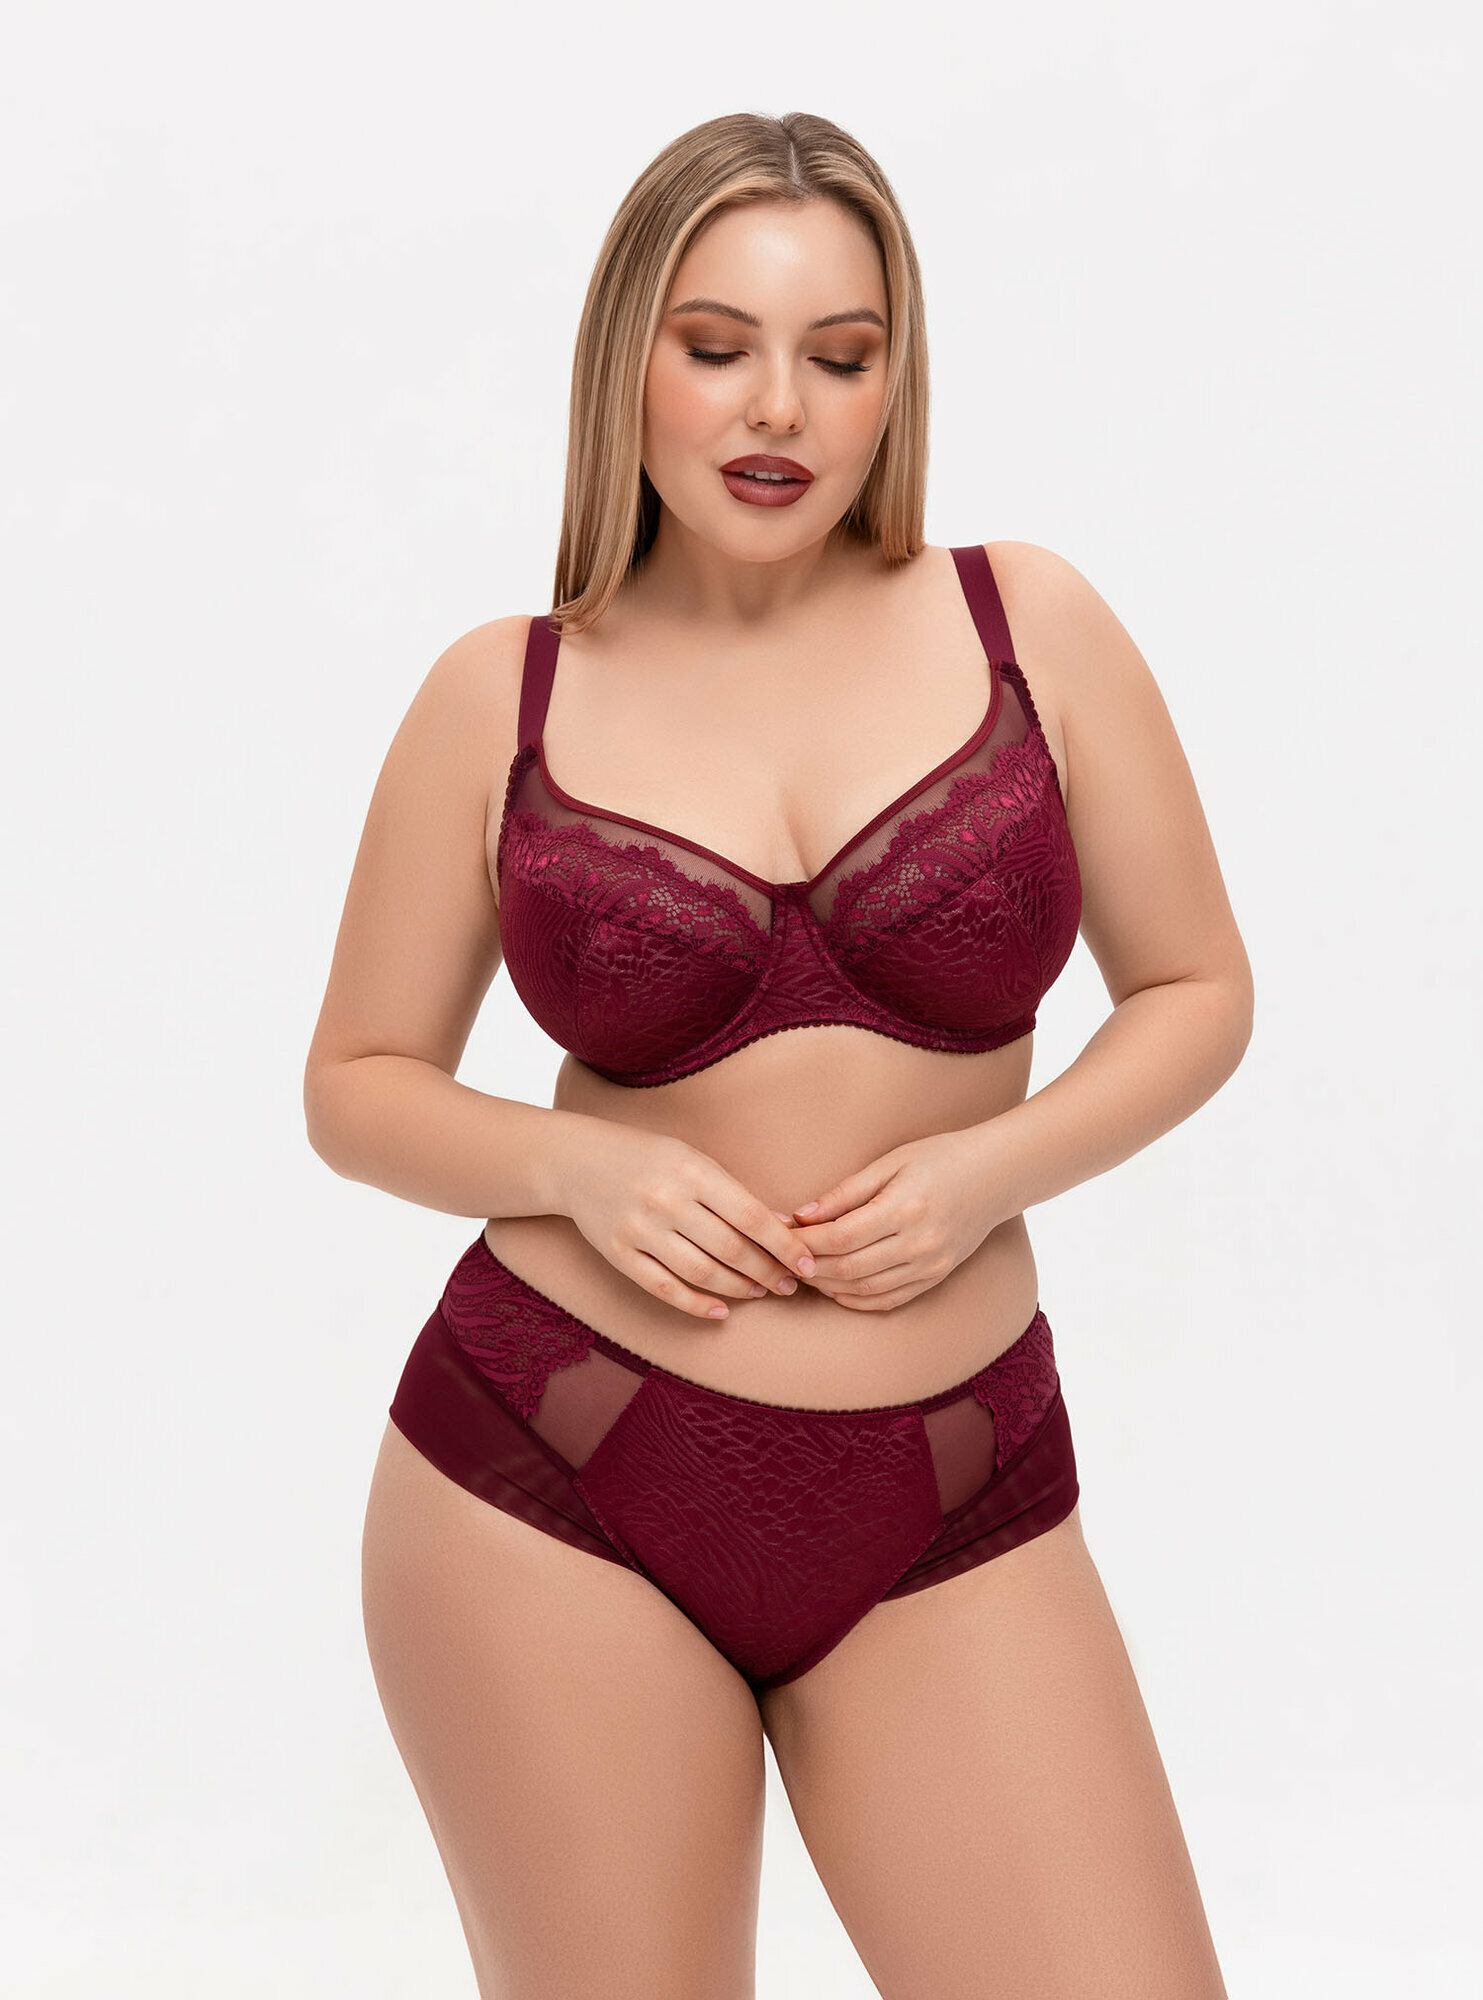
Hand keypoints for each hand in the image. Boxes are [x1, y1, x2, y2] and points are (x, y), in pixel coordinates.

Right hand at [554, 1118, 815, 1321]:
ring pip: (702, 1273)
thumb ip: (733, 1193)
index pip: (751, 1217)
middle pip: (731, 1250)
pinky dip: (696, 1304)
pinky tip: (720, 1311)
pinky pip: (664, 1288)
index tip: (808, 1264)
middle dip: (768, 1272)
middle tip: (789, 1284)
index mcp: (692, 1172)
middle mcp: (666, 1201)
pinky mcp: (619, 1254)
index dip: (785, 1245)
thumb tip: (782, 1225)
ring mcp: (640, 1230)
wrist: (576, 1161)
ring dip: (738, 1289)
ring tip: (759, 1292)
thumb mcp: (693, 1160)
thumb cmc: (646, 1157)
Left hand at [787, 1127, 1010, 1311]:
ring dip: (827, 1286)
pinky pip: (889, 1300)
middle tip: (783, 1257)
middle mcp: (918, 1244)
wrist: (997, 1175)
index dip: (804, 1241)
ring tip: (803, 1271)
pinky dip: (856, 1300)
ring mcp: (930, 1265)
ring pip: (864, 1290)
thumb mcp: (891, 1162)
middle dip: (808, 1266)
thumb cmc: (940, 1158)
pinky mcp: (936, 1276)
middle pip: (847, 1268)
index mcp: (904, 1209)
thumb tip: (800, 1215)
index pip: (839, 1238)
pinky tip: (835, 1289)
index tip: (780, 1233)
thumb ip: (845, 1192)